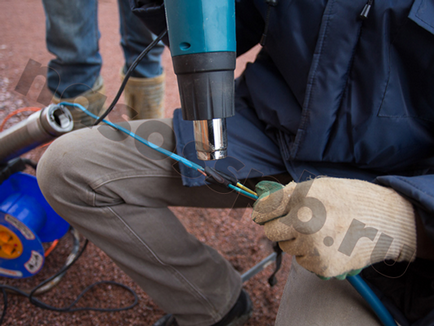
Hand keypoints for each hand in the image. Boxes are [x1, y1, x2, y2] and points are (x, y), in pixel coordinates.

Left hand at [252, 178, 416, 277]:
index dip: (262, 212)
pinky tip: (331, 245)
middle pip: (270, 232)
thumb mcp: (319, 186)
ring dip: (298, 242)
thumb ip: (289, 195)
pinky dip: (313, 256)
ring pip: (287, 248)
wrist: (387, 220)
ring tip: (324, 233)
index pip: (263, 209)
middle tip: (298, 224)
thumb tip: (261, 206)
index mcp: (301, 195)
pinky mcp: (322, 265)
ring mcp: (313, 245)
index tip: (264, 216)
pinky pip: (303, 262)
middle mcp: (303, 220)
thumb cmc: (351, 200)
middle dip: (280, 229)